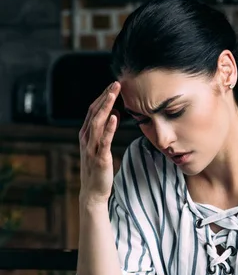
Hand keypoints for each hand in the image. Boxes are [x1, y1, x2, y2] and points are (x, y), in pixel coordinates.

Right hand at [79, 82, 120, 205]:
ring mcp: (91, 148)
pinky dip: (109, 128)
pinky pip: (104, 140)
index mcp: (86, 134)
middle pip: (94, 112)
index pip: (93, 110)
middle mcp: (86, 138)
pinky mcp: (100, 158)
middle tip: (116, 83)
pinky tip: (115, 117)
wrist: (93, 191)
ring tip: (115, 94)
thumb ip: (105, 130)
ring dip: (107, 106)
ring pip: (98, 122)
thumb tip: (114, 114)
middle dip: (105, 97)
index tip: (113, 85)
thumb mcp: (100, 146)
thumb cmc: (98, 169)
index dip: (102, 97)